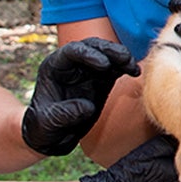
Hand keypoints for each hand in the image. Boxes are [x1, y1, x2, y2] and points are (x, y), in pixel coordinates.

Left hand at [22, 38, 139, 155]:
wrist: (53, 135)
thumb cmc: (45, 126)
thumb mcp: (49, 122)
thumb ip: (65, 113)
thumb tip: (87, 107)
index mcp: (55, 67)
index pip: (72, 51)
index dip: (89, 54)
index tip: (104, 65)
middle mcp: (72, 64)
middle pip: (92, 46)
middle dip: (109, 50)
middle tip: (125, 58)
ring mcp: (88, 70)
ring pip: (107, 54)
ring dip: (121, 57)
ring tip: (133, 66)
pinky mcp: (101, 79)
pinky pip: (115, 68)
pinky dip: (126, 67)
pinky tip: (135, 72)